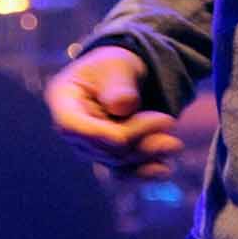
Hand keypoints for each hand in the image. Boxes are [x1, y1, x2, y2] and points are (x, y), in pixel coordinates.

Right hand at [44, 46, 184, 178]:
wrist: (124, 77)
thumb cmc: (115, 65)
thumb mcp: (118, 64)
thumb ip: (118, 83)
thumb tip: (122, 107)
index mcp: (62, 99)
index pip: (71, 126)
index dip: (101, 134)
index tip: (136, 129)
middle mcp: (71, 128)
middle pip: (100, 147)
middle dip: (136, 138)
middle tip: (168, 121)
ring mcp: (88, 146)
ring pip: (115, 163)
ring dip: (146, 155)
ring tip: (174, 144)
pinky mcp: (107, 158)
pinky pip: (122, 173)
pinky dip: (143, 173)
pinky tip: (164, 169)